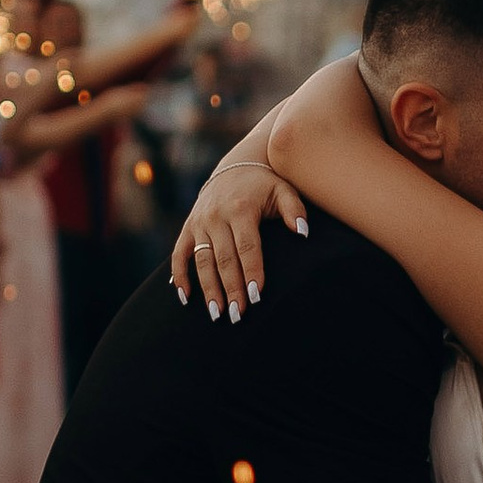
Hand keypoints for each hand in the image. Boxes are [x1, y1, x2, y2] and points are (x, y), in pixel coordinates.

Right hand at [171, 151, 307, 314]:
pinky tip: (186, 298)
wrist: (235, 167)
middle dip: (231, 288)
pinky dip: (180, 276)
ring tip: (217, 314)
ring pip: (202, 261)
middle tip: (238, 314)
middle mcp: (216, 216)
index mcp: (240, 208)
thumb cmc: (265, 185)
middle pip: (224, 259)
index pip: (247, 246)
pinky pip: (179, 254)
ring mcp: (200, 223)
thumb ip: (294, 210)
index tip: (256, 296)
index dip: (251, 271)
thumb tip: (303, 232)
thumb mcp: (283, 190)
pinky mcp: (188, 227)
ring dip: (209, 289)